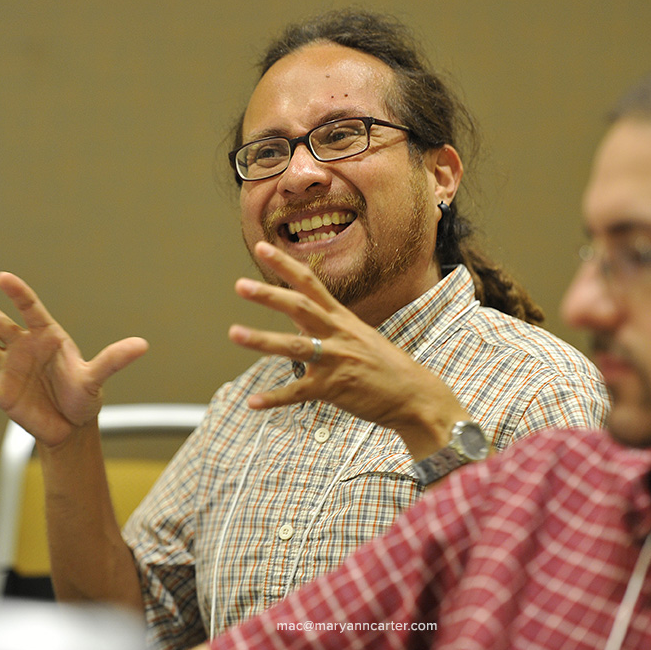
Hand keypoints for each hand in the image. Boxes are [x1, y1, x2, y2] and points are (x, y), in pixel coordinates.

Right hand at [0, 272, 147, 446]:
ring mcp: (9, 367)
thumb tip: (142, 345)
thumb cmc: (83, 394)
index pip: (30, 309)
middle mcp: (24, 346)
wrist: (70, 425)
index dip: (17, 293)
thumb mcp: (96, 377)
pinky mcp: (1, 392)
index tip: (2, 277)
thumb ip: (114, 360)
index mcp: (47, 336)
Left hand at [229, 243, 469, 455]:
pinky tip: (253, 402)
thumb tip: (299, 322)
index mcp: (343, 319)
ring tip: (234, 333)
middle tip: (240, 285)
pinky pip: (299, 393)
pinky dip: (275, 398)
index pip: (311, 284)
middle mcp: (338, 334)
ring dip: (262, 340)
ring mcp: (336, 361)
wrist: (416, 396)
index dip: (286, 265)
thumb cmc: (387, 368)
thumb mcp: (360, 338)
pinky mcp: (335, 389)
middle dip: (269, 295)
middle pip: (299, 307)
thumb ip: (328, 328)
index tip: (263, 247)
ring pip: (294, 346)